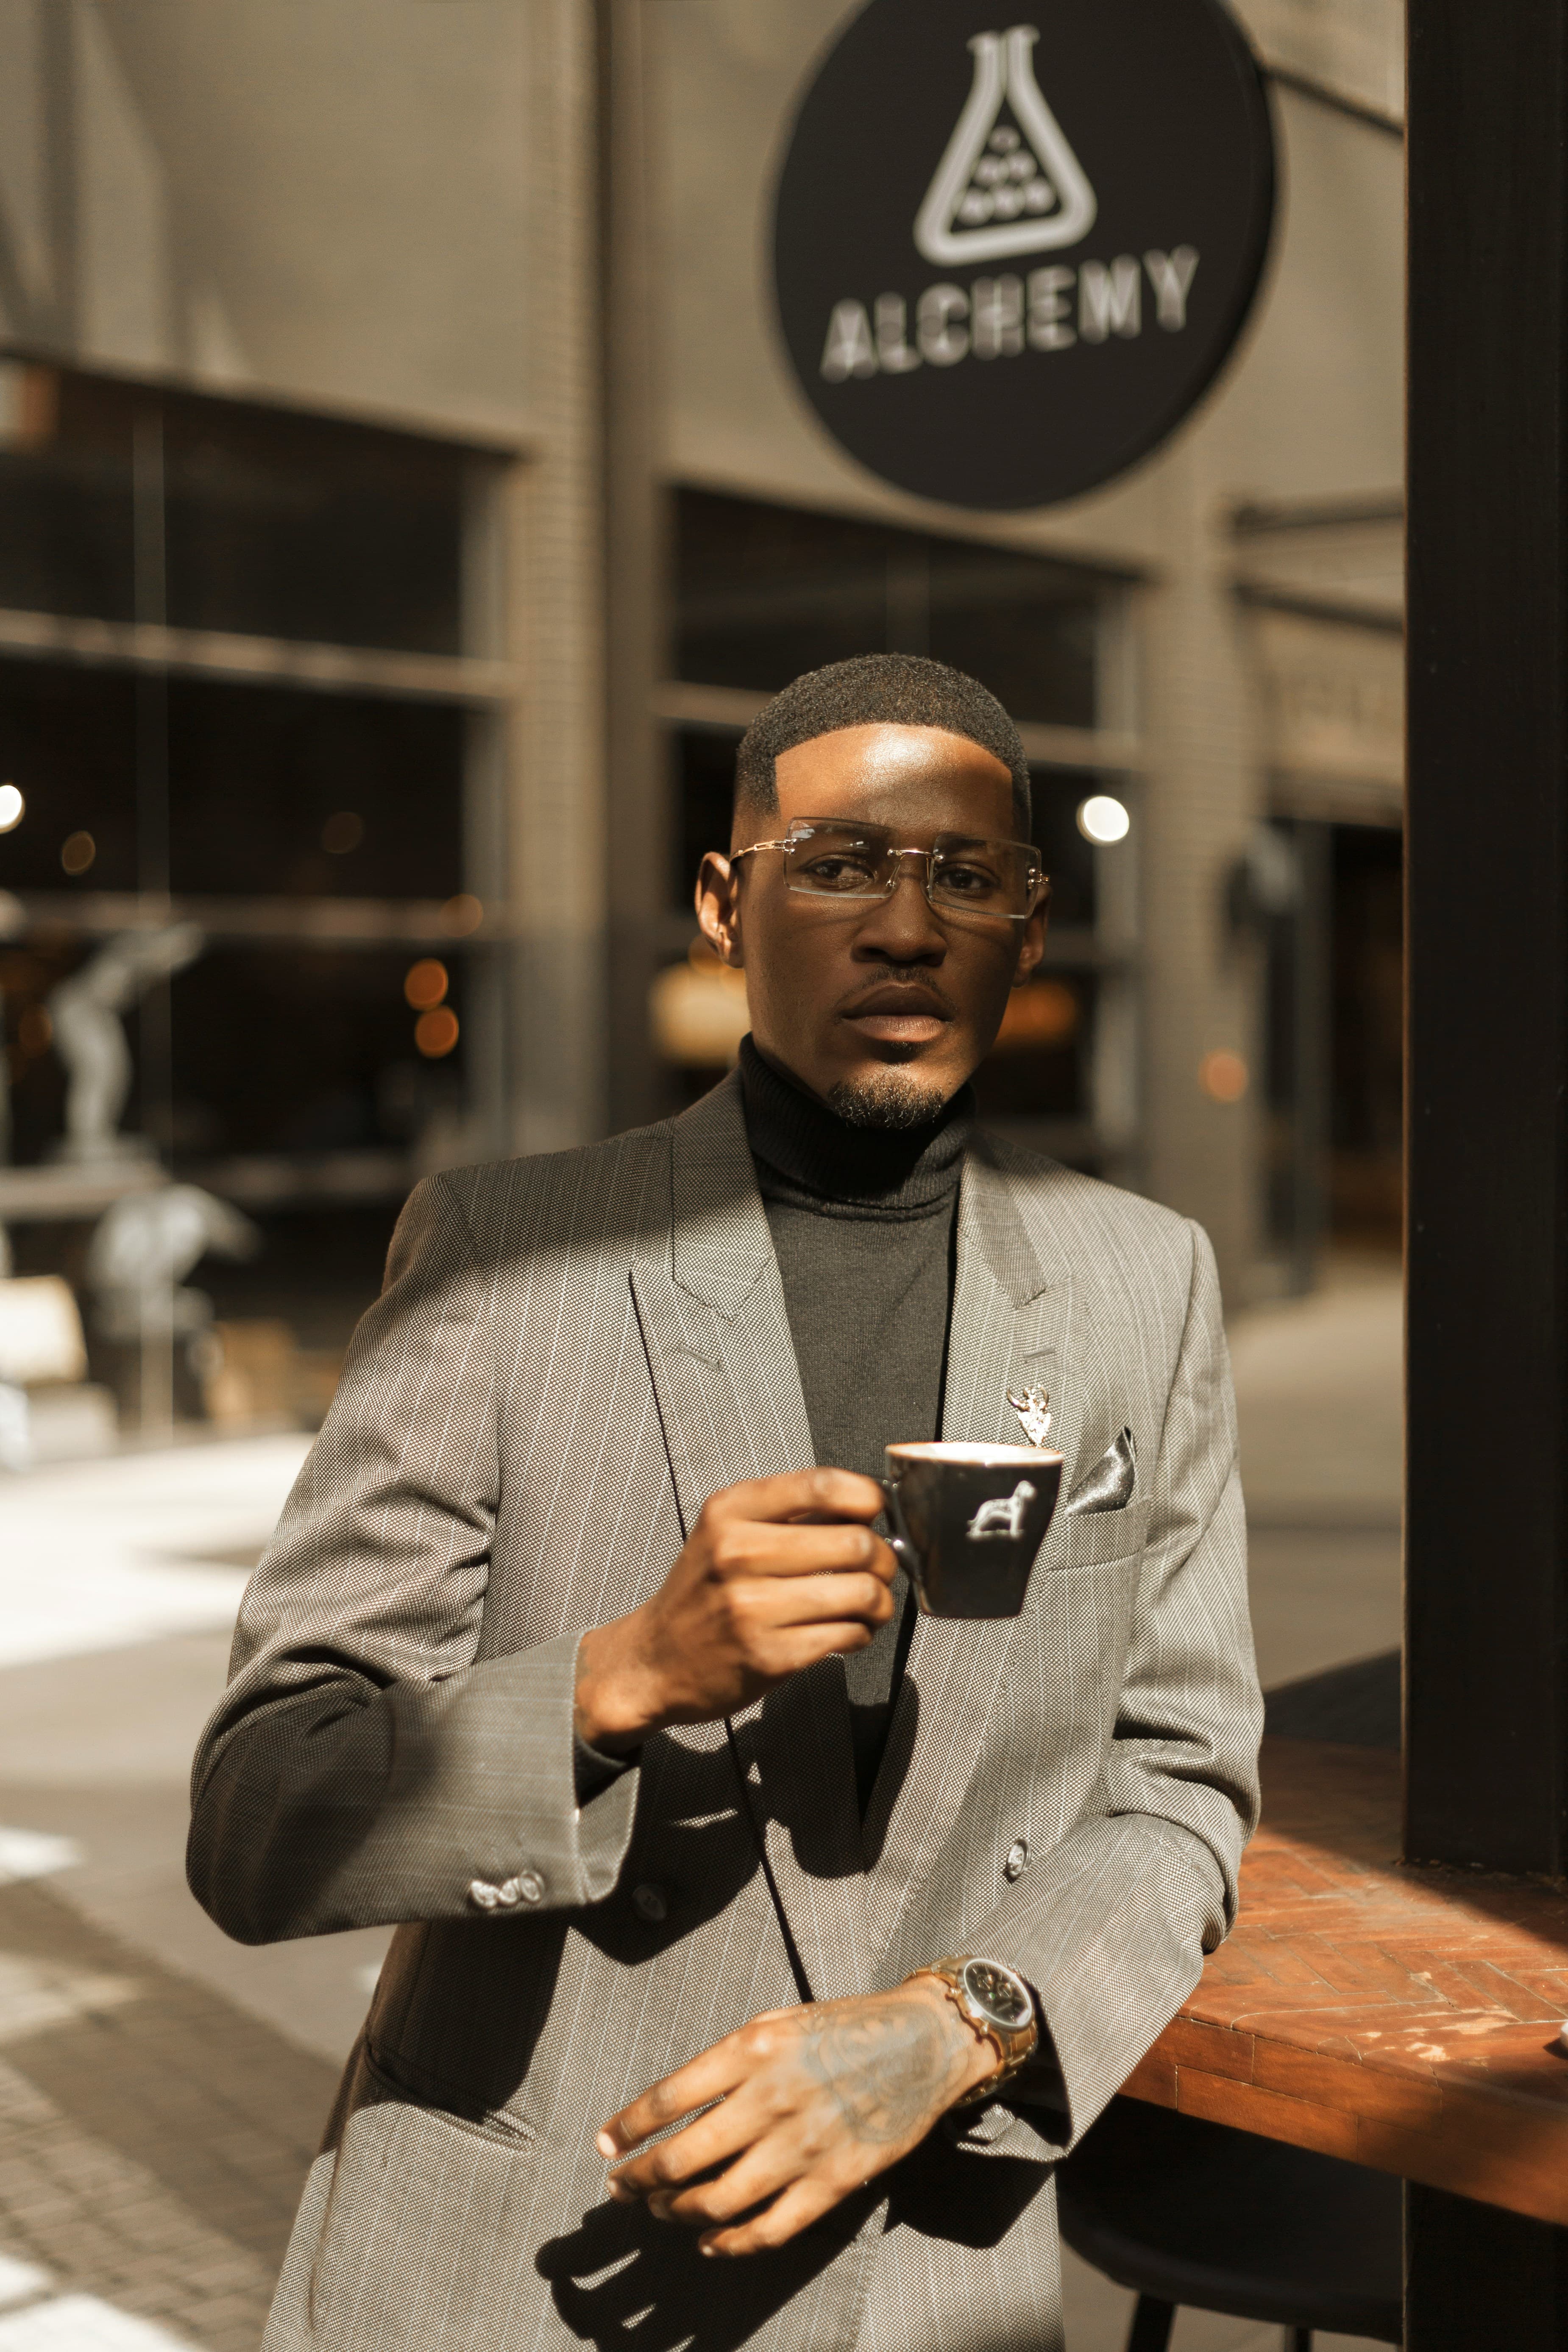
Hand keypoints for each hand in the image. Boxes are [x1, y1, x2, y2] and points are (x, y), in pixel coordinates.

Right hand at [575, 1469, 894, 1752]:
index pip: (822, 1485)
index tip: (876, 1513)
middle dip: (884, 1558)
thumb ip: (788, 1512)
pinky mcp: (770, 1656)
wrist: (653, 1661)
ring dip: (880, 1602)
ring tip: (870, 1605)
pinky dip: (861, 1633)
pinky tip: (847, 1631)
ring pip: (861, 1592)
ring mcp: (752, 1608)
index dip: (867, 1498)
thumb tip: (866, 1507)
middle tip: (880, 1569)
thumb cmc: (702, 1594)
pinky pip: (848, 1634)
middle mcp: (738, 1554)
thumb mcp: (726, 1532)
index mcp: (730, 1512)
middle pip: (855, 1542)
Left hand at [595, 1978, 995, 2255]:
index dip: (627, 2128)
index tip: (607, 2145)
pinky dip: (730, 2243)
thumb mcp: (774, 2024)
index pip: (667, 2098)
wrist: (922, 2043)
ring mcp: (802, 2145)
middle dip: (640, 2179)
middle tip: (621, 2186)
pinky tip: (710, 2241)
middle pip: (682, 2158)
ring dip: (677, 2212)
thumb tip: (673, 2109)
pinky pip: (769, 2229)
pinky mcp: (832, 2181)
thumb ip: (725, 2063)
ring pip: (717, 2200)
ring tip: (660, 2209)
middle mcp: (770, 2098)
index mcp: (750, 2050)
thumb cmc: (842, 2027)